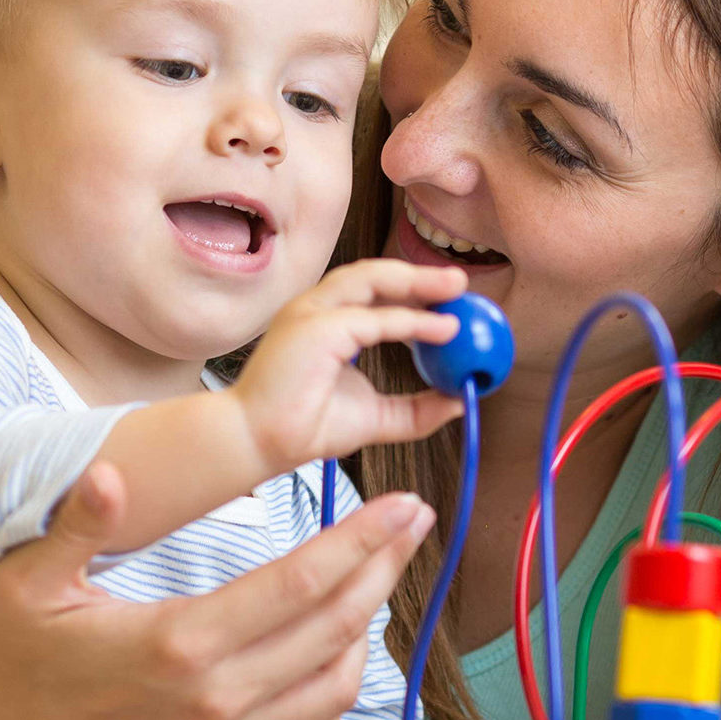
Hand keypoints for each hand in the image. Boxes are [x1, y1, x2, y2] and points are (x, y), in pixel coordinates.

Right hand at [0, 461, 436, 719]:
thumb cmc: (16, 647)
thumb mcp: (30, 576)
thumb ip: (81, 522)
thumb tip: (114, 471)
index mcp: (180, 642)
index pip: (301, 585)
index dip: (362, 540)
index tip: (404, 503)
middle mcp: (217, 699)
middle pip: (337, 628)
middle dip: (386, 567)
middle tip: (419, 519)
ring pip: (339, 684)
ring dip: (371, 624)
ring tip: (383, 570)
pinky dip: (344, 683)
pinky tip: (348, 639)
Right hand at [230, 259, 467, 474]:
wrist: (259, 444)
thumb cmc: (306, 427)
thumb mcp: (378, 416)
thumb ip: (416, 409)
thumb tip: (458, 402)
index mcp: (326, 321)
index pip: (374, 293)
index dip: (414, 291)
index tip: (451, 300)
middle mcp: (316, 309)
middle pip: (375, 275)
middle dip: (420, 275)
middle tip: (461, 283)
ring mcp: (312, 313)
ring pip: (371, 280)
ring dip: (417, 281)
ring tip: (456, 290)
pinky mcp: (315, 329)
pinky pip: (372, 319)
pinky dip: (412, 321)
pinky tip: (442, 329)